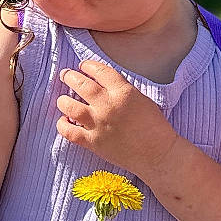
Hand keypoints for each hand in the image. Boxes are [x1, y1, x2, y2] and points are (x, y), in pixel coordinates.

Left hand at [57, 59, 177, 175]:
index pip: (99, 71)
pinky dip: (62, 124)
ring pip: (69, 105)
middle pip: (81, 84)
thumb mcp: (142, 99)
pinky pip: (69, 131)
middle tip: (65, 75)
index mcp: (123, 92)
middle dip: (70, 76)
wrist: (157, 154)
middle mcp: (108, 105)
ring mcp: (98, 124)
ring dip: (63, 100)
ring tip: (62, 98)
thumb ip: (122, 90)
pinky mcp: (92, 142)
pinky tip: (64, 121)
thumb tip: (102, 85)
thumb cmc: (154, 127)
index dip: (88, 66)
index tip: (83, 66)